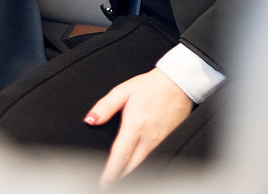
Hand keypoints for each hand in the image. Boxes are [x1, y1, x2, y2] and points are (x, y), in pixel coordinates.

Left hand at [87, 69, 194, 184]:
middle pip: (133, 167)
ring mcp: (160, 142)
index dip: (111, 173)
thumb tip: (90, 119)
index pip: (120, 156)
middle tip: (110, 184)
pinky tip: (138, 166)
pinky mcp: (169, 142)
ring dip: (132, 173)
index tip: (104, 182)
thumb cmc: (151, 87)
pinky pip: (156, 159)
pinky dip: (146, 166)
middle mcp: (148, 138)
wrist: (177, 84)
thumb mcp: (123, 91)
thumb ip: (105, 106)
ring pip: (145, 166)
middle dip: (120, 178)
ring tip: (121, 178)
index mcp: (134, 126)